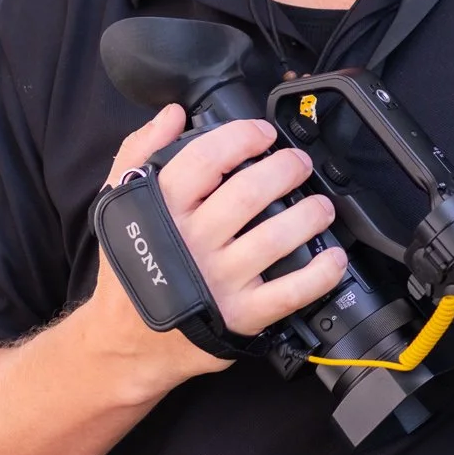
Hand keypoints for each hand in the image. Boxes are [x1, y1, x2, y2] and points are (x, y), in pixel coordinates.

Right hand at [86, 105, 348, 388]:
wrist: (127, 340)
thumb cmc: (132, 266)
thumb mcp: (119, 204)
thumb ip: (140, 153)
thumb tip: (173, 114)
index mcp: (163, 209)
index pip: (205, 158)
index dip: (242, 137)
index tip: (263, 133)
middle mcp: (192, 242)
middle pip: (249, 192)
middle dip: (285, 168)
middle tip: (299, 163)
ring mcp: (218, 280)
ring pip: (276, 236)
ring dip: (310, 214)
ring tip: (322, 207)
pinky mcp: (240, 315)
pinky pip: (290, 293)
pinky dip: (320, 274)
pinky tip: (334, 258)